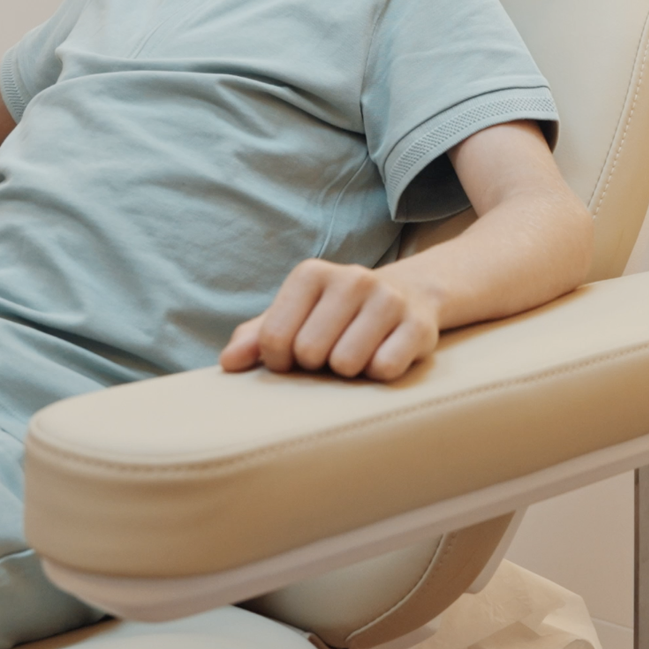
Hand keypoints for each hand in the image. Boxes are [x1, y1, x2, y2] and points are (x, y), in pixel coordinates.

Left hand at [220, 259, 439, 380]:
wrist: (408, 295)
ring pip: (347, 364)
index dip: (280, 361)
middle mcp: (351, 278)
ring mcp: (388, 299)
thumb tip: (229, 363)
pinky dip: (380, 374)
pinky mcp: (419, 325)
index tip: (296, 356)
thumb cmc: (336, 316)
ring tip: (359, 353)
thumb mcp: (295, 317)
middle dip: (317, 366)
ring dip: (349, 372)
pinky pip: (385, 369)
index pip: (274, 339)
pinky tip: (385, 355)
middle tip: (332, 352)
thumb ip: (257, 337)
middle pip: (309, 353)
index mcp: (311, 274)